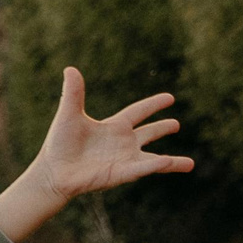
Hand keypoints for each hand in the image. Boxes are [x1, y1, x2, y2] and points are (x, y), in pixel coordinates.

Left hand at [34, 67, 191, 198]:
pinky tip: (172, 161)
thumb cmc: (58, 145)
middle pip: (148, 134)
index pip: (138, 112)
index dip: (153, 105)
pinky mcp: (120, 174)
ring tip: (190, 164)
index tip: (170, 98)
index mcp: (113, 127)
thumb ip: (74, 93)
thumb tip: (70, 69)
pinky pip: (143, 168)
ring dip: (171, 162)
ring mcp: (123, 160)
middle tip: (176, 124)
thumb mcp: (69, 114)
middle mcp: (121, 144)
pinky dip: (157, 165)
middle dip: (161, 129)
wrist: (52, 173)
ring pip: (153, 160)